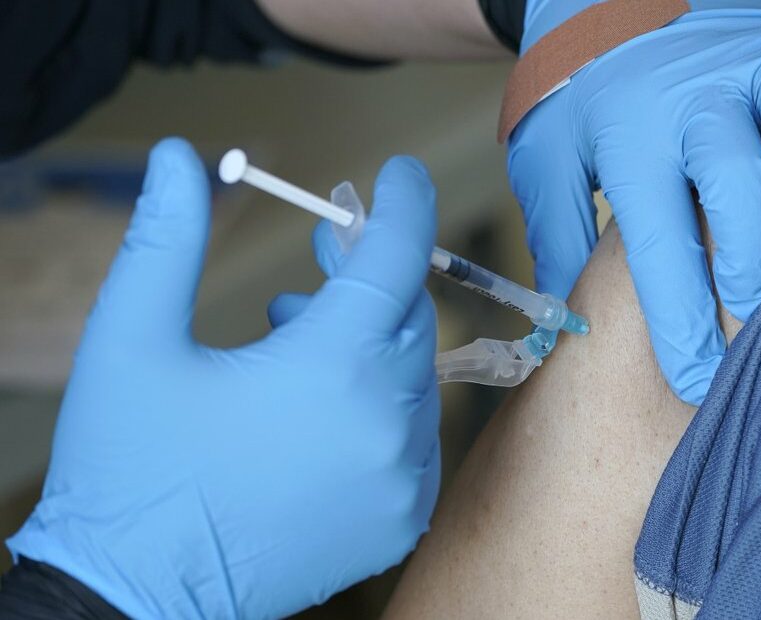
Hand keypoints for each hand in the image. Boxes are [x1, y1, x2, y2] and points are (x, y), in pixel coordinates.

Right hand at [6, 139, 440, 618]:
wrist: (132, 598)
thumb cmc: (129, 469)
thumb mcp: (131, 340)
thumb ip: (165, 238)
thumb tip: (182, 158)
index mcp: (331, 369)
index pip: (397, 257)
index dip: (403, 204)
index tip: (400, 174)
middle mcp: (385, 425)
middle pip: (407, 314)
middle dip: (368, 276)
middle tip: (320, 260)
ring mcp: (400, 481)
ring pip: (416, 374)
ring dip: (368, 342)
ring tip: (294, 340)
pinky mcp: (399, 522)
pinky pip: (416, 436)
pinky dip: (383, 403)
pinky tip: (322, 407)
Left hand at [509, 0, 760, 403]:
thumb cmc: (580, 94)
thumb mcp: (544, 160)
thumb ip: (555, 234)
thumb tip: (570, 318)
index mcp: (628, 136)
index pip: (659, 240)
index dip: (682, 319)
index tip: (697, 377)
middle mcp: (694, 97)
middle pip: (739, 181)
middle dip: (752, 261)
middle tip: (751, 309)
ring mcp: (752, 59)